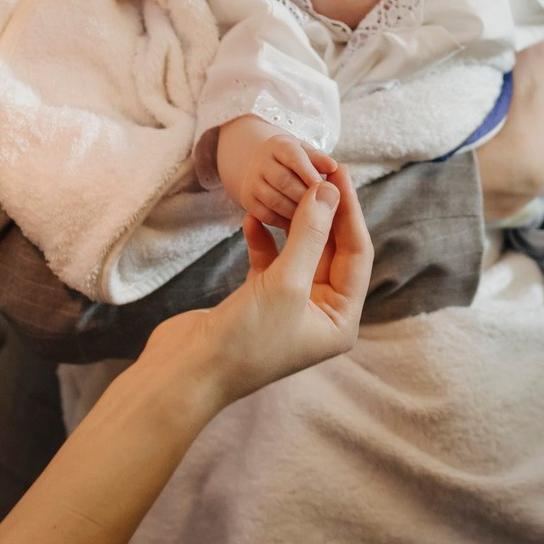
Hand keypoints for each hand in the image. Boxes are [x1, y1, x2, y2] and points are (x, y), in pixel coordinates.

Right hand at [145, 163, 371, 404]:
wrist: (187, 371)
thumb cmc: (244, 339)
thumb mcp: (286, 283)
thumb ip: (310, 234)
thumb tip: (329, 191)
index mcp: (340, 320)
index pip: (356, 254)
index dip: (349, 211)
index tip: (338, 173)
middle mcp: (320, 314)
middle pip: (331, 251)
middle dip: (324, 213)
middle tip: (317, 172)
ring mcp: (289, 306)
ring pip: (301, 252)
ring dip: (293, 223)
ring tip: (288, 189)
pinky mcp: (259, 300)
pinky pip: (271, 261)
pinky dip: (264, 239)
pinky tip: (252, 219)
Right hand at [218, 116, 337, 227]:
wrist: (264, 167)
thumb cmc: (295, 161)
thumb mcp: (307, 154)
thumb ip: (320, 160)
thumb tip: (333, 167)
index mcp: (278, 145)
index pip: (293, 156)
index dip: (310, 173)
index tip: (326, 188)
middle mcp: (260, 162)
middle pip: (283, 180)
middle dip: (306, 196)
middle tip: (325, 208)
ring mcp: (252, 183)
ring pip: (275, 201)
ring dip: (298, 212)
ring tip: (316, 219)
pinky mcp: (249, 202)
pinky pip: (267, 216)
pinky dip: (286, 222)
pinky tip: (302, 225)